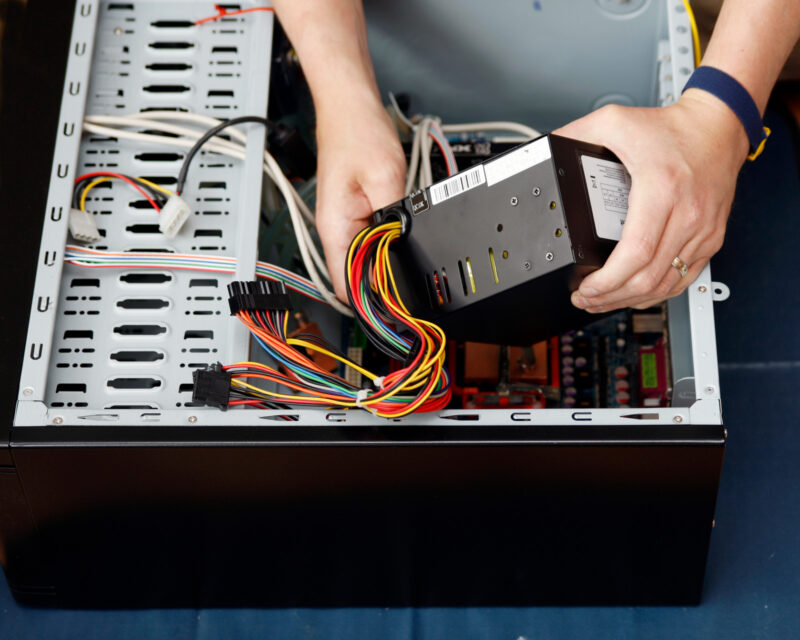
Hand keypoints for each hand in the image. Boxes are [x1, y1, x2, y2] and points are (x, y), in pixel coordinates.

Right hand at [315, 100, 405, 300]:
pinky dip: (384, 244)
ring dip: (384, 263)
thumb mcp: (387, 177)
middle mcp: (334, 228)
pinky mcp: (353, 211)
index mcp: (335, 226)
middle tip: (410, 289)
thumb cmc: (359, 131)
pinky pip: (368, 240)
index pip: (345, 285)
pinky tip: (400, 238)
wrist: (349, 104)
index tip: (391, 313)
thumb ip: (396, 219)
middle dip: (381, 284)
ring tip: (408, 262)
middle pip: (355, 276)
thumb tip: (403, 249)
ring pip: (363, 259)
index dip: (368, 303)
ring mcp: (342, 221)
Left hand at [553, 90, 749, 312]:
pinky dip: (656, 293)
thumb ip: (578, 133)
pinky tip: (635, 295)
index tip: (585, 288)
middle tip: (585, 299)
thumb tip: (547, 149)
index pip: (635, 252)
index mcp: (661, 190)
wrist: (718, 126)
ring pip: (665, 285)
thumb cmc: (672, 128)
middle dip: (610, 297)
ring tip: (603, 302)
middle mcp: (687, 215)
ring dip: (630, 300)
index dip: (607, 280)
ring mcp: (702, 230)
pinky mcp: (711, 239)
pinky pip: (684, 280)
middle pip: (647, 277)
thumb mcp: (616, 122)